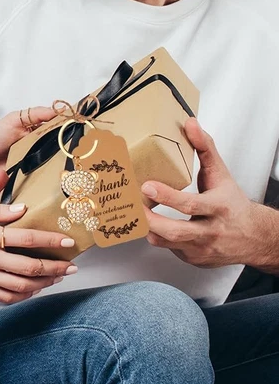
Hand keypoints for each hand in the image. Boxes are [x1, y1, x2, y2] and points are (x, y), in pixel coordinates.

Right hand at [0, 202, 77, 303]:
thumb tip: (24, 210)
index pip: (27, 238)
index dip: (51, 240)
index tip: (69, 241)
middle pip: (31, 267)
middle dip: (56, 267)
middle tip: (72, 266)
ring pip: (23, 286)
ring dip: (44, 283)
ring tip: (57, 277)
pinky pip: (7, 297)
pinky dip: (24, 295)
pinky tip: (33, 289)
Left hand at [143, 117, 275, 268]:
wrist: (254, 237)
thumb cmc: (233, 204)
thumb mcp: (221, 174)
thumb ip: (205, 148)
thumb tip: (191, 124)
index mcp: (219, 208)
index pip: (191, 205)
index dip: (167, 197)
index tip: (147, 186)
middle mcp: (210, 231)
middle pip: (175, 231)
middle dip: (149, 219)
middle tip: (130, 204)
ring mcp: (201, 249)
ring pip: (166, 242)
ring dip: (147, 227)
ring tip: (133, 211)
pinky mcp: (193, 259)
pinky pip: (168, 248)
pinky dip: (156, 235)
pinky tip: (150, 223)